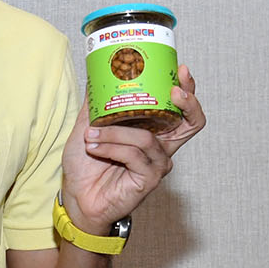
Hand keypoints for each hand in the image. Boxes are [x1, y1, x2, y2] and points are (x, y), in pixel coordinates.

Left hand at [61, 65, 204, 231]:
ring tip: (91, 134)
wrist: (77, 197)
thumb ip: (96, 103)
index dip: (187, 89)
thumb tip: (96, 74)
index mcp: (153, 130)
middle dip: (188, 102)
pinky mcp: (149, 179)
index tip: (180, 70)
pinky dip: (111, 147)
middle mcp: (161, 147)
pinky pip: (134, 155)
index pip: (181, 109)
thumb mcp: (88, 126)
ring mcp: (157, 163)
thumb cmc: (86, 165)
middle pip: (192, 122)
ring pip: (145, 138)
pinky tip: (95, 147)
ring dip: (115, 132)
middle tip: (174, 89)